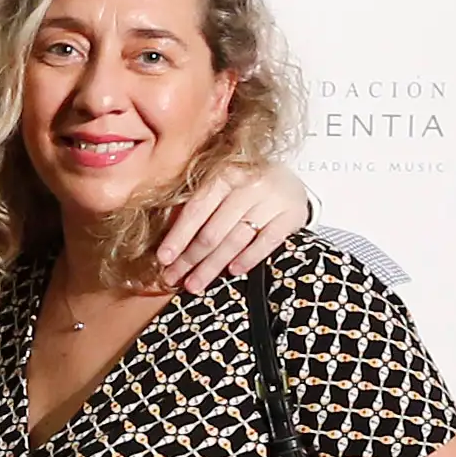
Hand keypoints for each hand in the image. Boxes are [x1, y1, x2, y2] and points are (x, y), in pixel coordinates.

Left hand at [156, 162, 310, 292]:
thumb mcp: (220, 187)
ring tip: (196, 284)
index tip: (164, 259)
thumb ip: (197, 208)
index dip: (178, 237)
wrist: (290, 182)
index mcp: (225, 172)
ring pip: (235, 240)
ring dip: (212, 266)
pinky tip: (233, 271)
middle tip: (175, 278)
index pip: (195, 210)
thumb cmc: (245, 187)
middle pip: (213, 230)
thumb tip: (168, 245)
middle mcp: (249, 183)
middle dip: (190, 259)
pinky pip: (266, 243)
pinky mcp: (292, 214)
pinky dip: (248, 259)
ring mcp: (273, 198)